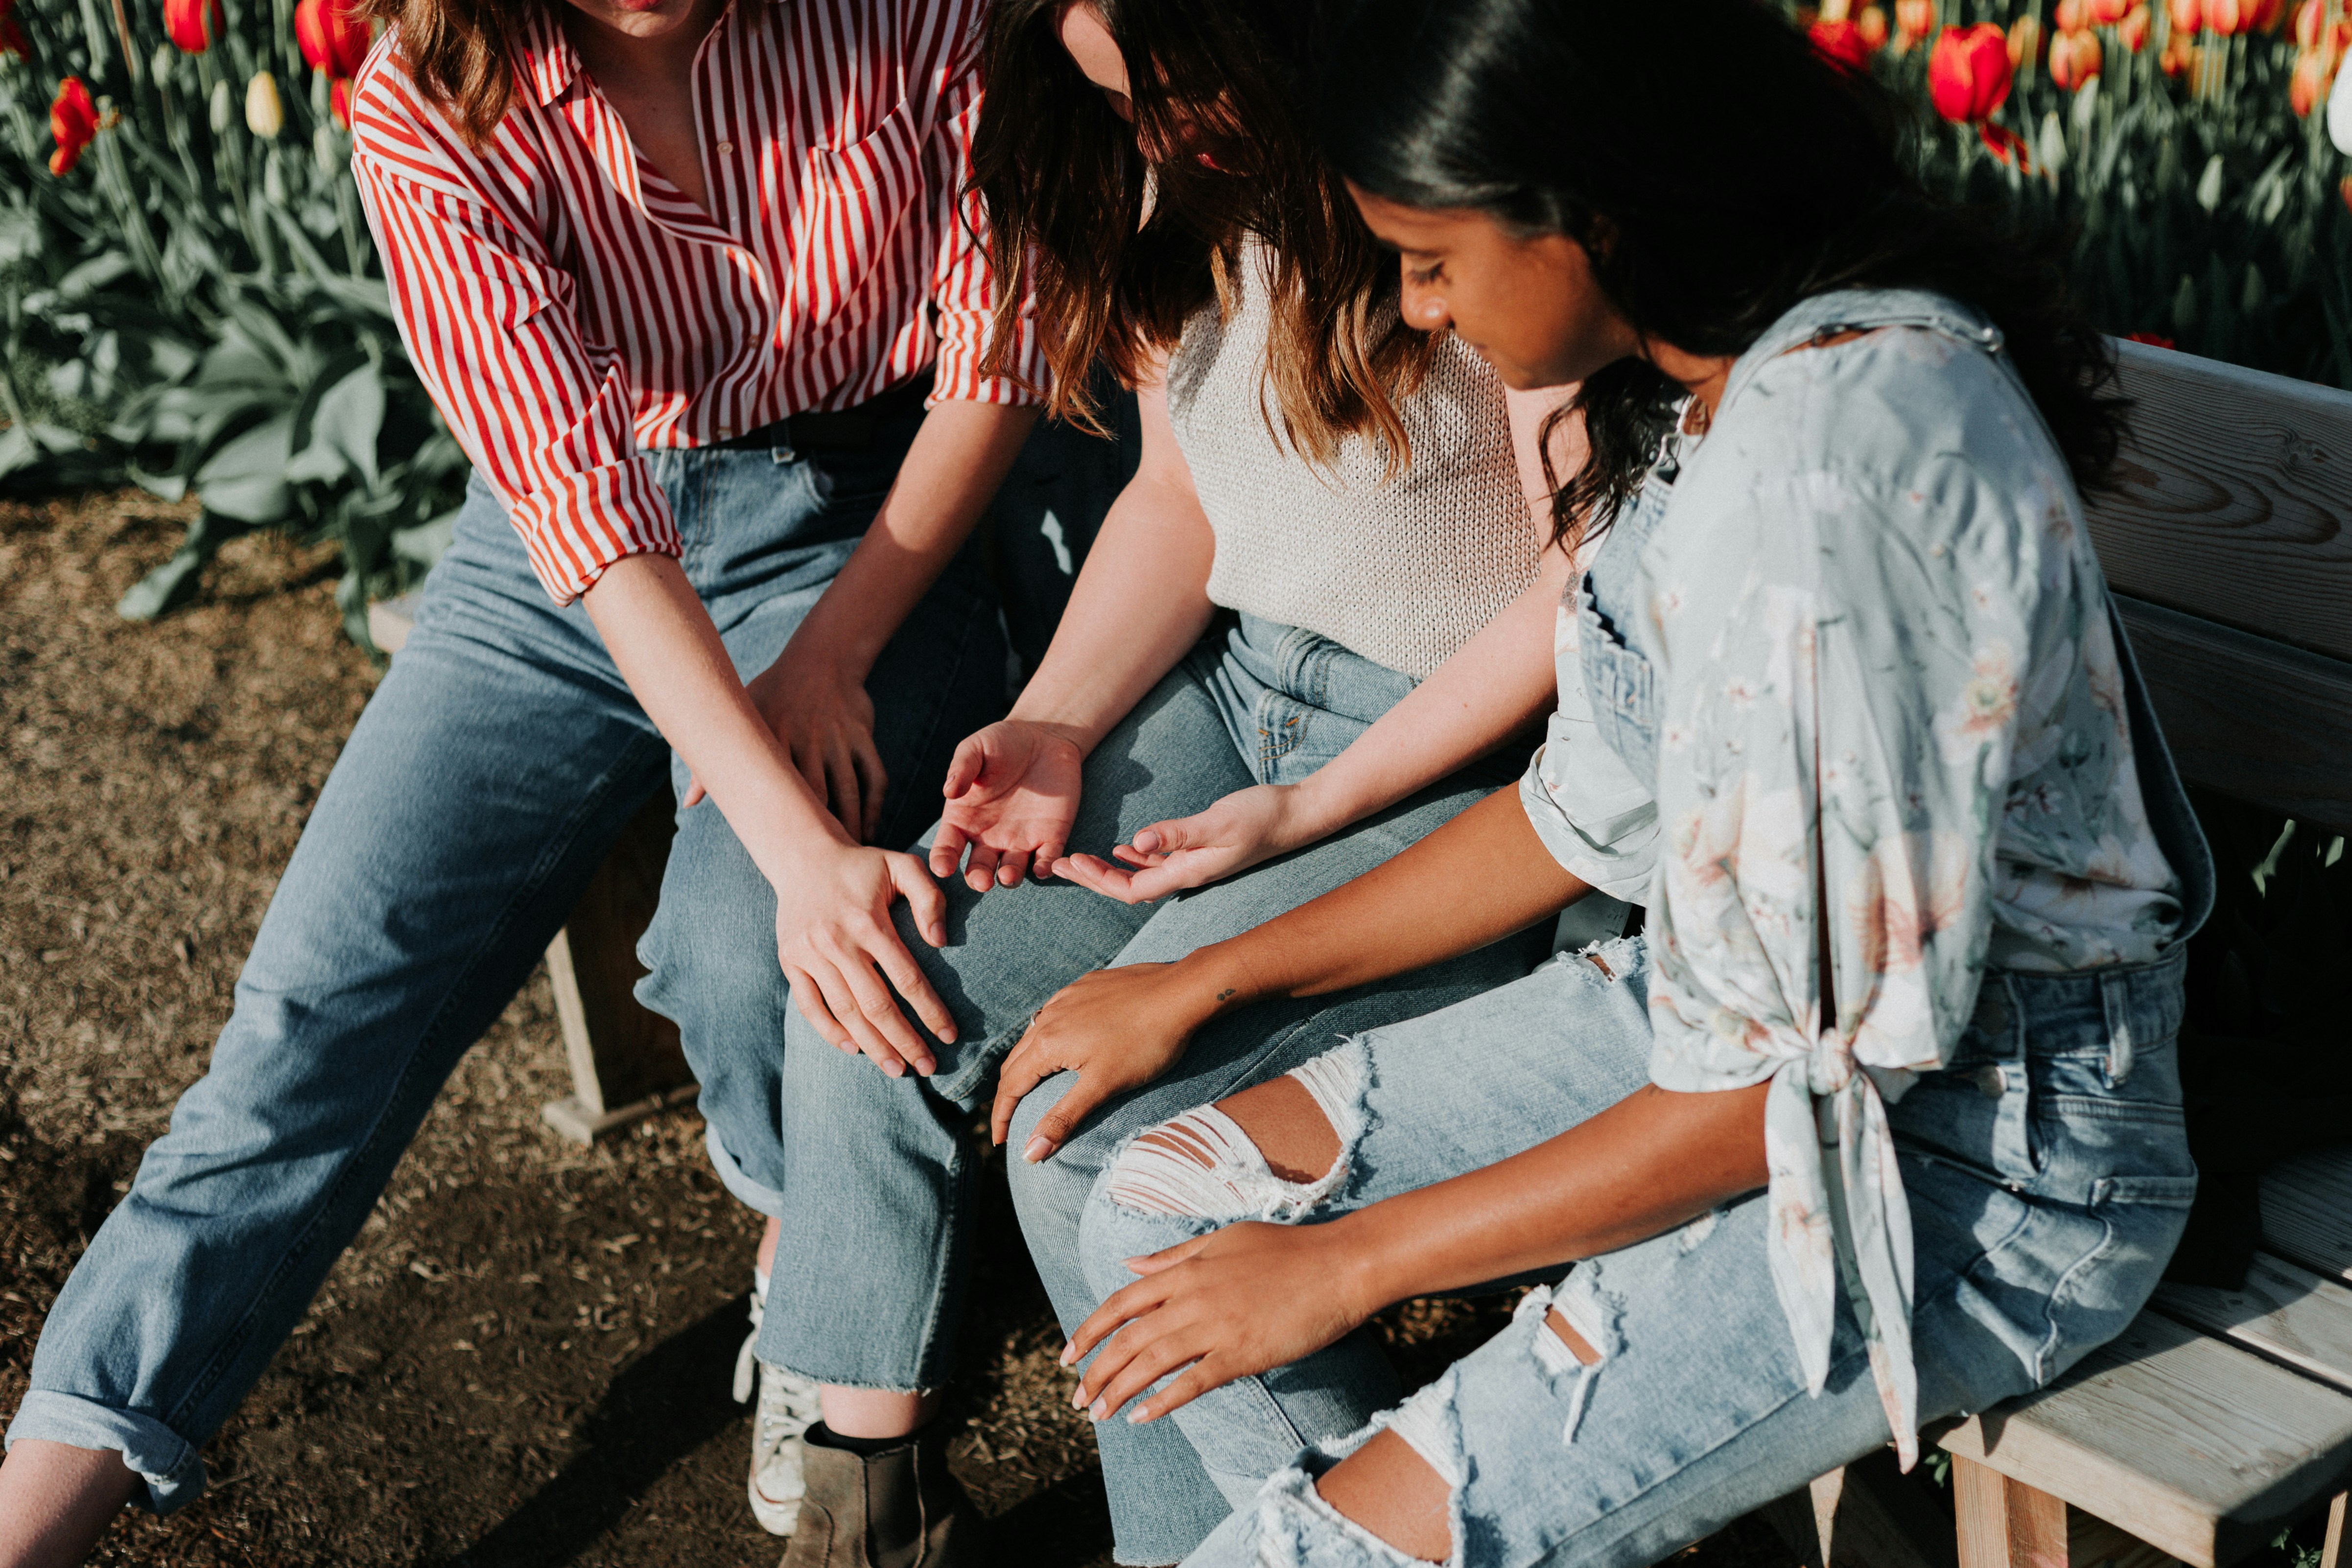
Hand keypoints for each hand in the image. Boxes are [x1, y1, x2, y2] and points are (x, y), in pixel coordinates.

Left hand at [685, 647, 884, 842]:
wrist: (821, 658)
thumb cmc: (772, 693)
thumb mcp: (741, 715)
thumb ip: (712, 763)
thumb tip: (687, 804)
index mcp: (774, 738)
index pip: (778, 790)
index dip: (783, 826)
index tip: (782, 859)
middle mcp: (809, 739)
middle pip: (817, 796)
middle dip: (821, 833)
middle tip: (819, 869)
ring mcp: (839, 738)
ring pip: (850, 790)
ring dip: (851, 825)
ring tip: (848, 856)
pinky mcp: (863, 736)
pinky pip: (875, 776)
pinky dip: (875, 805)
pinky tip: (869, 829)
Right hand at [776, 843, 956, 1076]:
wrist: (803, 857)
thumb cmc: (863, 866)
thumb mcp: (903, 866)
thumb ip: (929, 898)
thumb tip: (940, 942)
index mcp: (869, 921)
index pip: (907, 978)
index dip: (930, 1011)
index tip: (949, 1035)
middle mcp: (838, 941)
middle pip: (876, 1005)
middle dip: (905, 1040)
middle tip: (928, 1066)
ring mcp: (810, 954)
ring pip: (844, 1012)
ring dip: (872, 1045)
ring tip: (896, 1069)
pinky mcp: (790, 961)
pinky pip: (809, 1006)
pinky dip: (830, 1031)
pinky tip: (853, 1049)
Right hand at [929, 720, 1086, 891]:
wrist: (1043, 737)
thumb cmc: (1001, 743)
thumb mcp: (977, 748)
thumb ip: (962, 768)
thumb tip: (949, 791)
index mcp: (964, 819)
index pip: (948, 846)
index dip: (943, 859)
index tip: (942, 868)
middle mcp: (989, 837)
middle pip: (978, 868)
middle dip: (978, 878)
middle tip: (981, 881)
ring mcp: (1020, 840)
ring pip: (1011, 870)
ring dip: (1009, 877)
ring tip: (1007, 875)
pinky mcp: (1050, 837)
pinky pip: (1047, 859)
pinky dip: (1045, 867)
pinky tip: (1043, 868)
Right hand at [989, 962, 1216, 1158]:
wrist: (1181, 992)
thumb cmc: (1146, 1043)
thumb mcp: (1103, 1086)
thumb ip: (1063, 1119)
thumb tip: (1029, 1153)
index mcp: (1048, 1041)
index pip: (1010, 1085)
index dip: (1001, 1116)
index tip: (998, 1141)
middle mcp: (1049, 1015)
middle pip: (1015, 1060)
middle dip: (1009, 1092)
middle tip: (1009, 1119)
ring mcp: (1067, 996)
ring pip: (1034, 1034)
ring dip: (1026, 1062)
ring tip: (1031, 1085)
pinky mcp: (1086, 985)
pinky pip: (1055, 1013)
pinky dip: (1048, 1036)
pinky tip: (1063, 1042)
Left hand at [1051, 783, 1315, 904]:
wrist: (1297, 816)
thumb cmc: (1263, 816)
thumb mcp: (1218, 822)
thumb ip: (1178, 833)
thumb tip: (1136, 844)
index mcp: (1187, 873)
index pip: (1130, 889)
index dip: (1097, 881)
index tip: (1070, 863)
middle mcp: (1186, 875)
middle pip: (1128, 887)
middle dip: (1092, 878)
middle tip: (1059, 864)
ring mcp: (1193, 866)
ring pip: (1140, 876)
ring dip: (1109, 870)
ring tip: (1078, 859)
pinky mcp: (1200, 853)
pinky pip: (1158, 863)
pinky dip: (1136, 857)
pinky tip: (1123, 848)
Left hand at [1061, 1220, 1372, 1423]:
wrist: (1339, 1264)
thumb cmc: (1286, 1249)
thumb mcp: (1223, 1239)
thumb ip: (1174, 1254)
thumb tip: (1129, 1263)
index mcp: (1186, 1269)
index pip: (1121, 1302)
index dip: (1088, 1330)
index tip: (1066, 1355)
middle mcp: (1192, 1297)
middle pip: (1128, 1338)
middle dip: (1096, 1371)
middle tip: (1077, 1400)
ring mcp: (1216, 1326)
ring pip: (1152, 1362)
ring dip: (1119, 1390)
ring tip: (1099, 1415)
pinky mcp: (1242, 1353)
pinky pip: (1192, 1382)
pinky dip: (1163, 1401)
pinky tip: (1142, 1417)